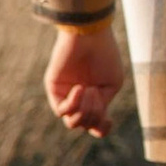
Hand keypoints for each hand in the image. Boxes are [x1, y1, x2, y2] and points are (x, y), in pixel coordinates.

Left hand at [44, 22, 125, 141]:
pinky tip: (80, 87)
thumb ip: (101, 106)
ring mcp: (66, 94)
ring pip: (72, 122)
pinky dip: (74, 103)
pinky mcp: (53, 89)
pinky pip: (61, 110)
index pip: (94, 124)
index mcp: (94, 98)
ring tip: (90, 90)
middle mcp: (79, 99)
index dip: (101, 128)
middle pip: (85, 125)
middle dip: (96, 114)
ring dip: (86, 111)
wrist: (90, 36)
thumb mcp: (112, 85)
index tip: (109, 120)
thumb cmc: (105, 56)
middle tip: (98, 92)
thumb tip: (86, 121)